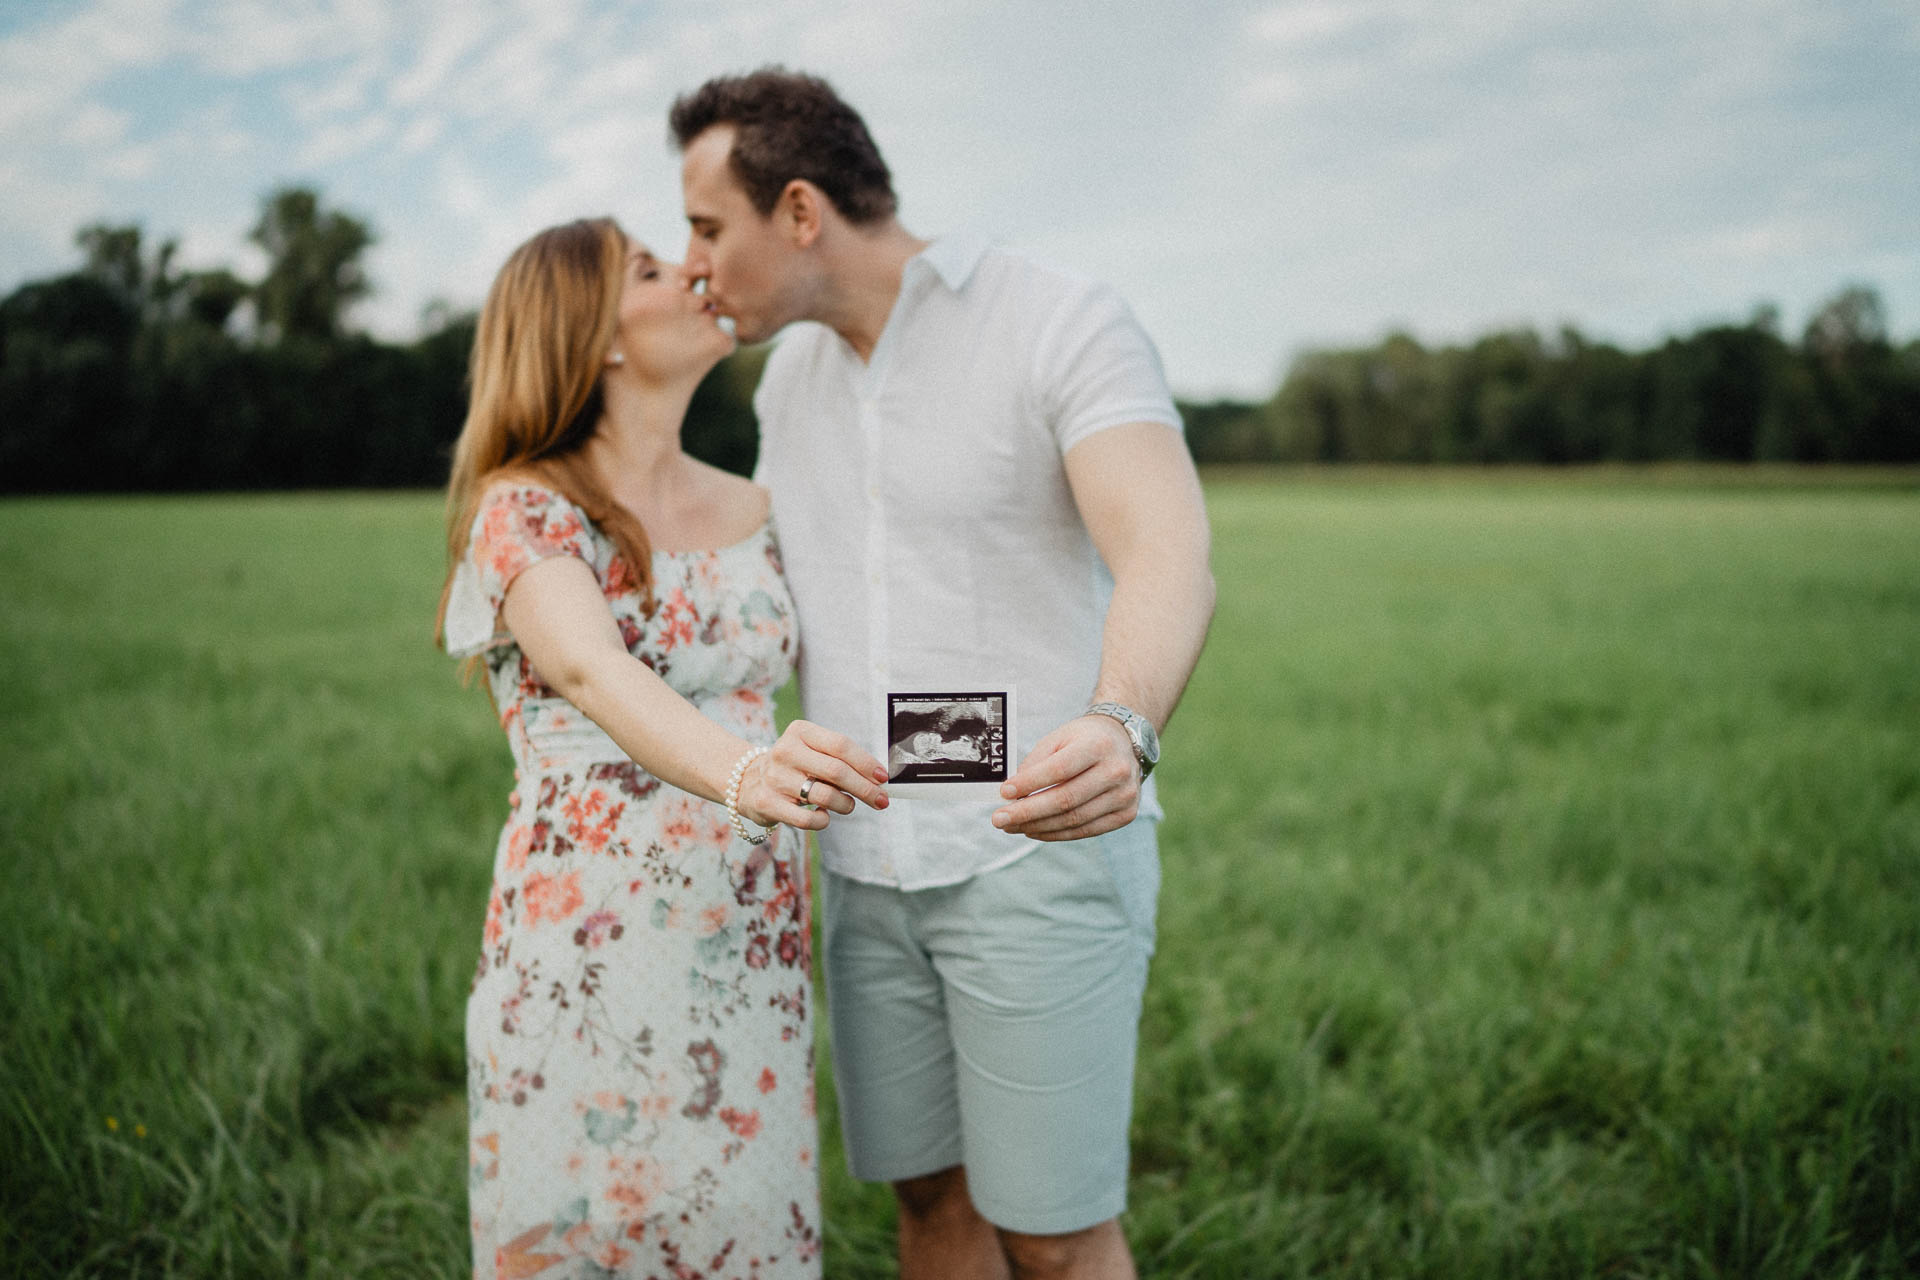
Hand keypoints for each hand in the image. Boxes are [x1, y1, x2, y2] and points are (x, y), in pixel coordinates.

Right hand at [737, 720, 889, 830]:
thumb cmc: (794, 766)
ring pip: (825, 795)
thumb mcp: (812, 751)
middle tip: (881, 800)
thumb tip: (877, 778)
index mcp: (800, 731)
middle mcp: (785, 751)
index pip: (841, 745)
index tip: (883, 777)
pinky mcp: (767, 803)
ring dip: (846, 805)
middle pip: (837, 771)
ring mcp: (775, 778)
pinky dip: (824, 820)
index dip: (866, 763)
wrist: (748, 781)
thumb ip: (840, 760)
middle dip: (865, 788)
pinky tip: (824, 815)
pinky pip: (807, 819)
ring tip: (848, 805)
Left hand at [992, 714, 1140, 840]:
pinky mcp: (1126, 814)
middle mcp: (1116, 771)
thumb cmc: (1085, 739)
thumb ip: (1036, 763)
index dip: (1029, 784)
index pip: (1059, 770)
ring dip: (1037, 827)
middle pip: (1065, 800)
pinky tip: (1034, 830)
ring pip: (1073, 820)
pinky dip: (1056, 834)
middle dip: (1027, 813)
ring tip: (1012, 826)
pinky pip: (1085, 831)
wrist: (1124, 742)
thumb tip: (1012, 794)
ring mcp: (1124, 795)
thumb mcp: (1059, 738)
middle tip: (999, 819)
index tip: (1004, 793)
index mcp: (1098, 745)